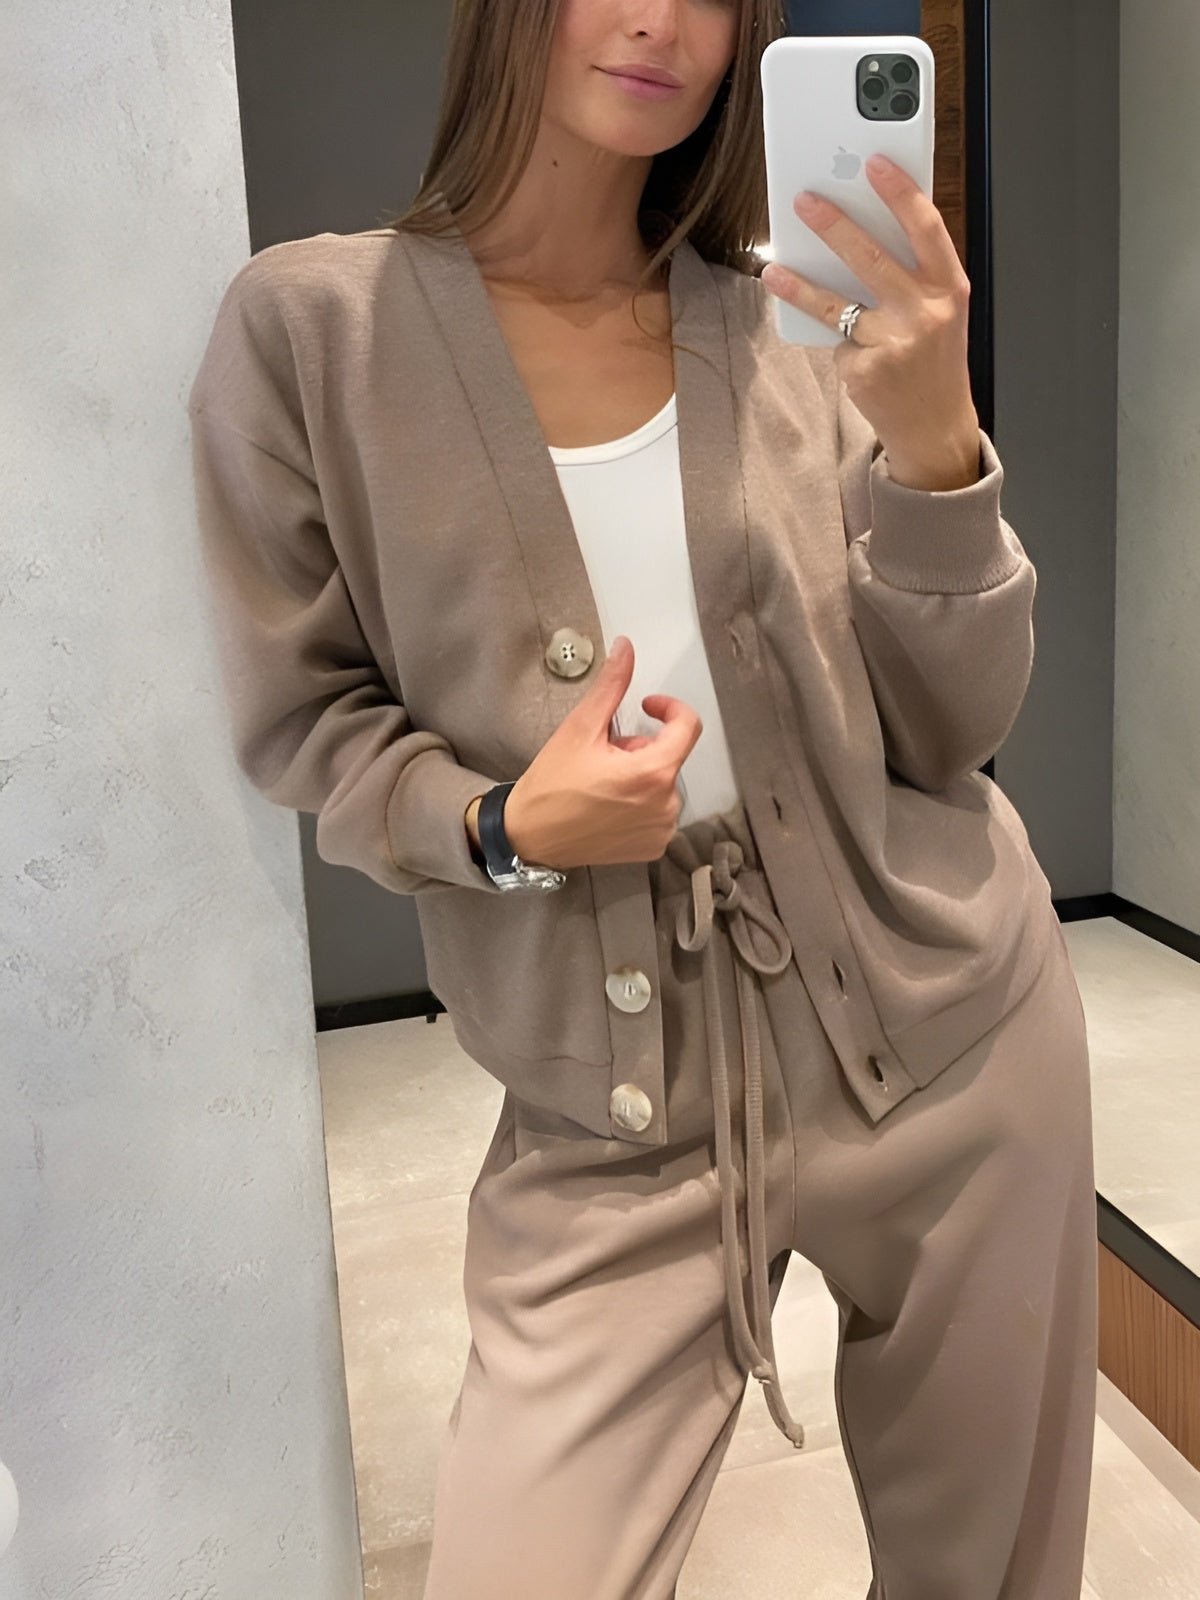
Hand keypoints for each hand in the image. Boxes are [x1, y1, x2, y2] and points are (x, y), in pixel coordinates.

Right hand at [503, 636, 701, 869]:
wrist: (529, 836)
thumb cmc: (551, 787)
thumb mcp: (580, 728)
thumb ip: (611, 686)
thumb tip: (626, 649)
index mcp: (653, 773)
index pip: (688, 726)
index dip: (669, 707)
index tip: (648, 706)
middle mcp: (666, 805)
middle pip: (669, 755)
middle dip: (641, 746)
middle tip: (603, 754)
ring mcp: (661, 830)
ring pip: (663, 783)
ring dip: (640, 774)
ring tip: (603, 782)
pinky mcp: (653, 847)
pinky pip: (658, 811)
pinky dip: (640, 801)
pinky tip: (609, 806)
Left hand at [759, 152, 980, 490]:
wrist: (935, 427)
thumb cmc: (933, 359)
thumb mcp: (940, 312)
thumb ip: (914, 275)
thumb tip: (861, 228)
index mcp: (950, 289)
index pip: (926, 229)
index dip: (900, 192)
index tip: (874, 162)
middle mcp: (927, 313)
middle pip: (873, 258)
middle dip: (835, 225)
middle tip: (806, 200)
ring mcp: (895, 343)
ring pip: (838, 303)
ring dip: (801, 283)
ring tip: (776, 266)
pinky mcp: (866, 370)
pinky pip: (838, 341)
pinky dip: (838, 341)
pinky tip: (853, 354)